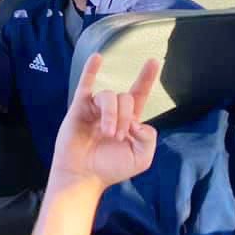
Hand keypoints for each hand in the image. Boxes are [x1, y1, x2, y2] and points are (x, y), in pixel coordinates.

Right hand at [51, 55, 159, 188]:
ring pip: (109, 97)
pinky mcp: (79, 108)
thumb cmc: (110, 168)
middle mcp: (112, 111)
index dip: (147, 78)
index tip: (154, 61)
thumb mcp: (141, 158)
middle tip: (117, 137)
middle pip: (126, 98)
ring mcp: (95, 108)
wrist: (84, 176)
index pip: (139, 93)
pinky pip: (85, 85)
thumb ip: (148, 138)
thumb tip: (138, 121)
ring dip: (111, 115)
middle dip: (125, 117)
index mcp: (128, 120)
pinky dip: (90, 70)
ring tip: (107, 133)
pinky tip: (96, 58)